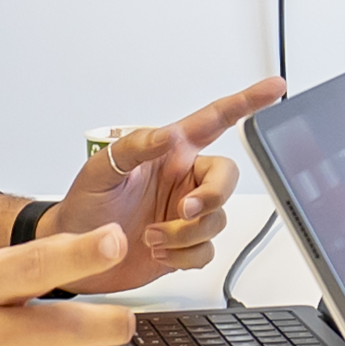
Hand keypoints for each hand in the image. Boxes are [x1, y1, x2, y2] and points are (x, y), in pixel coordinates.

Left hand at [35, 82, 268, 282]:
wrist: (71, 257)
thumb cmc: (82, 207)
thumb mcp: (100, 171)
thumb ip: (134, 148)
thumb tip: (165, 135)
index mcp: (169, 152)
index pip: (214, 121)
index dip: (246, 102)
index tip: (273, 88)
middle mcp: (182, 180)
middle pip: (226, 180)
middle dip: (212, 198)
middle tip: (184, 211)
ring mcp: (184, 213)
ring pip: (217, 220)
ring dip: (187, 233)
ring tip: (152, 237)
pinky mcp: (183, 246)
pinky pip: (205, 251)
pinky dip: (184, 256)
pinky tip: (158, 252)